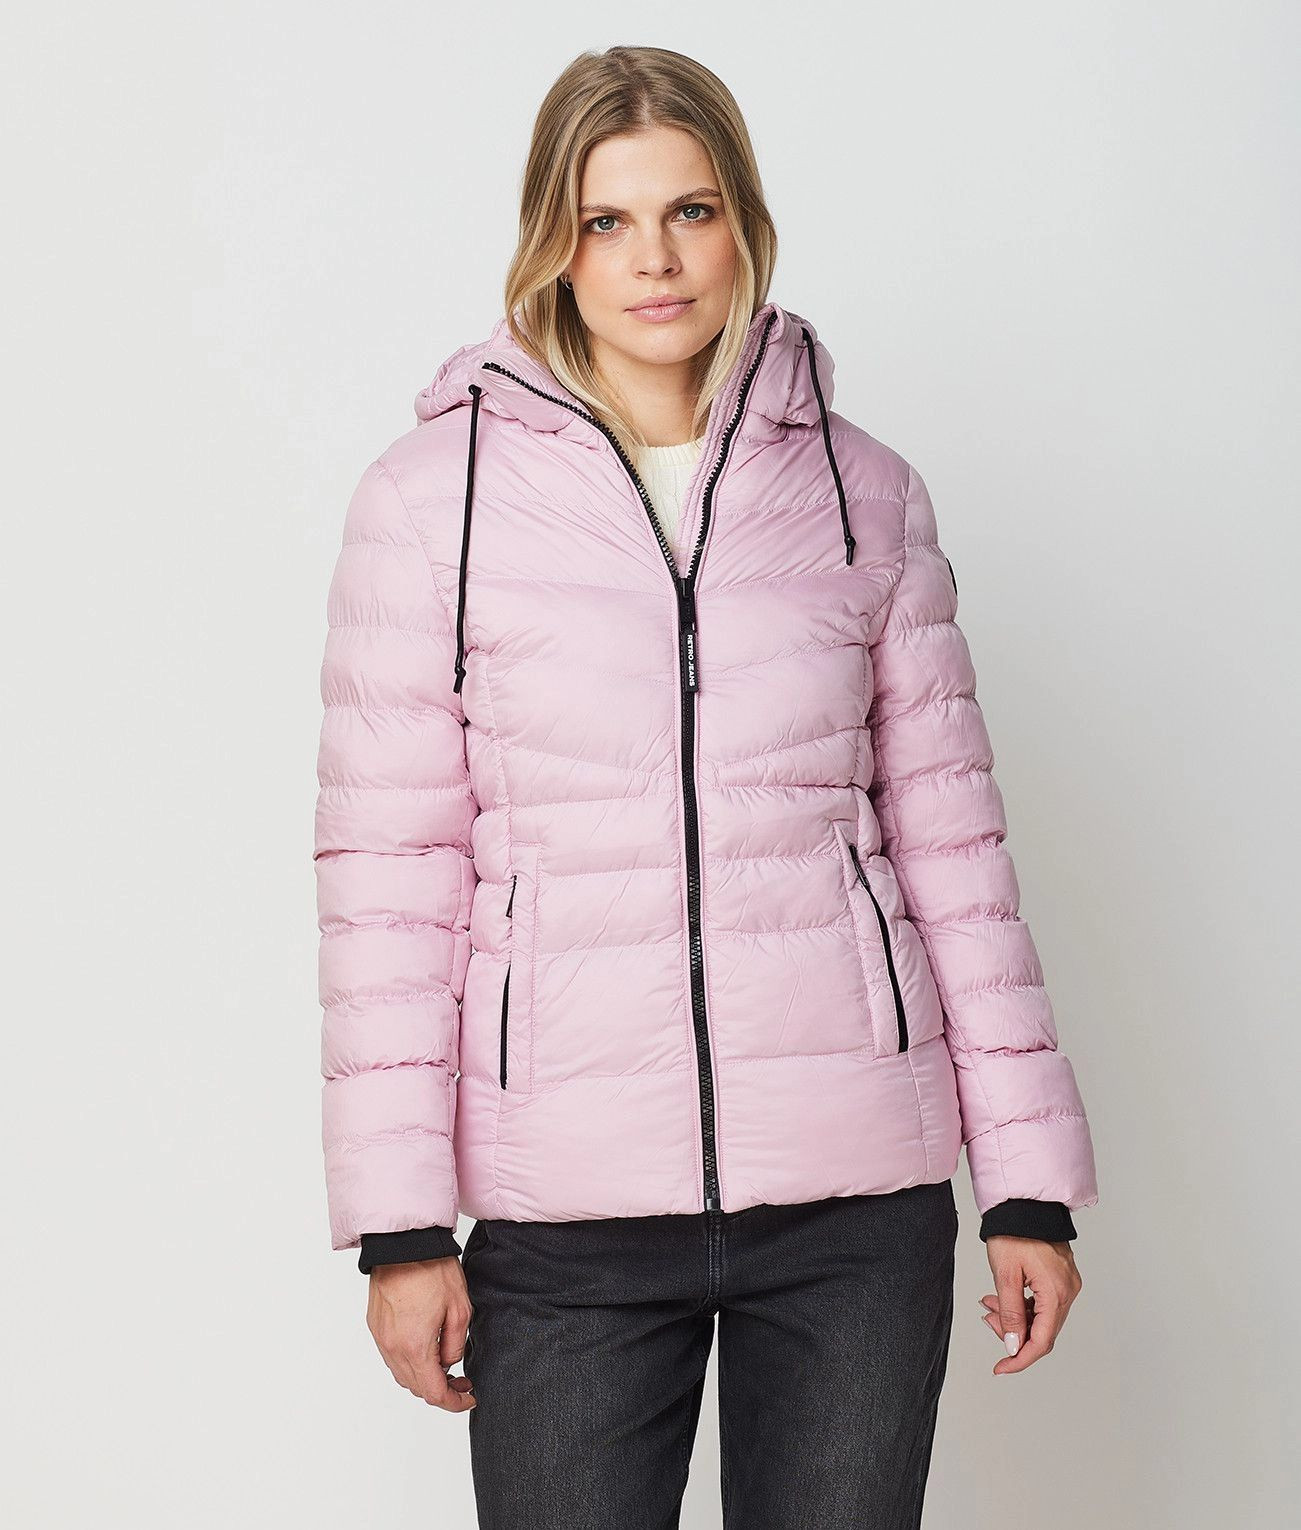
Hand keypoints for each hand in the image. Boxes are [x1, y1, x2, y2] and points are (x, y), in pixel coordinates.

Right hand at [366, 1257, 476, 1410]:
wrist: (403, 1243)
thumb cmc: (432, 1269)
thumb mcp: (460, 1309)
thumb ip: (455, 1346)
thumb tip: (448, 1363)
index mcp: (415, 1347)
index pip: (433, 1392)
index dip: (453, 1401)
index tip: (468, 1396)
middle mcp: (392, 1347)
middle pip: (415, 1387)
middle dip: (440, 1389)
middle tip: (462, 1380)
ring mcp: (380, 1337)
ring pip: (401, 1374)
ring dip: (422, 1376)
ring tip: (444, 1363)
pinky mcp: (375, 1325)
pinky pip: (391, 1355)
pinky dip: (408, 1360)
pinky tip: (425, 1347)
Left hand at [979, 1237, 1082, 1374]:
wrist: (1023, 1203)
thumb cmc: (1013, 1232)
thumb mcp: (1005, 1276)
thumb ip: (1010, 1314)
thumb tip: (1014, 1346)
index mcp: (1057, 1293)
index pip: (1041, 1341)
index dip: (1020, 1359)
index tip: (1001, 1368)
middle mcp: (1068, 1291)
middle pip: (1042, 1330)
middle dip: (1013, 1334)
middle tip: (987, 1321)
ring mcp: (1067, 1283)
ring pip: (1041, 1317)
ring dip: (1015, 1318)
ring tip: (989, 1306)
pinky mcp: (1061, 1276)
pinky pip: (1043, 1302)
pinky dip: (1022, 1305)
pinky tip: (1001, 1298)